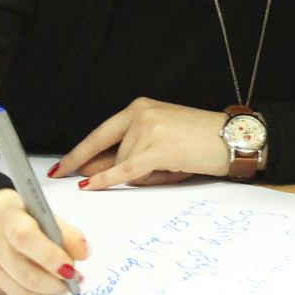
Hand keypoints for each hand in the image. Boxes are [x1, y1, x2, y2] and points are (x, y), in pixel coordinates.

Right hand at [0, 188, 88, 294]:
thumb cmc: (21, 219)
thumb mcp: (43, 215)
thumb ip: (65, 233)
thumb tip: (83, 253)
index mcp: (7, 218)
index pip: (25, 238)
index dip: (50, 256)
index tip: (71, 267)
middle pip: (27, 274)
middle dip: (57, 282)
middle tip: (73, 279)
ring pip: (24, 293)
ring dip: (49, 292)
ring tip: (61, 283)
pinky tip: (42, 286)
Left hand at [50, 97, 227, 188]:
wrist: (234, 139)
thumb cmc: (200, 144)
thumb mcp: (161, 146)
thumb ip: (128, 156)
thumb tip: (93, 175)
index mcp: (139, 108)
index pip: (100, 134)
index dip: (79, 152)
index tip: (60, 167)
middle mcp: (141, 113)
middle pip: (112, 153)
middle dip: (109, 171)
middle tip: (103, 176)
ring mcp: (149, 128)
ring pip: (125, 165)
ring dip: (143, 177)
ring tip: (174, 167)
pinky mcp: (158, 147)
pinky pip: (126, 170)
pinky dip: (107, 180)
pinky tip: (90, 187)